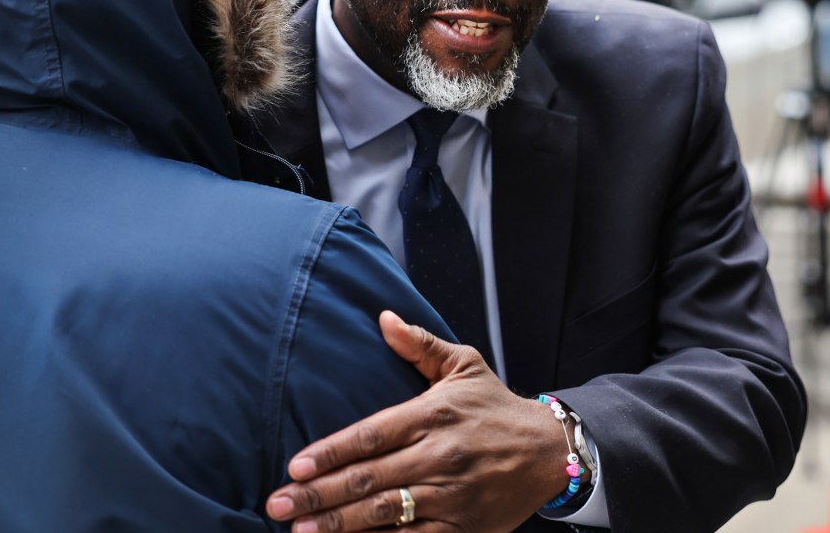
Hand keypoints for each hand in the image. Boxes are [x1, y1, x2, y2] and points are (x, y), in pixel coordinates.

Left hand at [265, 311, 575, 531]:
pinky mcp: (463, 528)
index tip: (295, 466)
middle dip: (318, 495)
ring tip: (300, 532)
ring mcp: (450, 496)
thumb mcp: (464, 365)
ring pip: (384, 513)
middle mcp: (438, 456)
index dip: (330, 452)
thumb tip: (383, 317)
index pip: (370, 435)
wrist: (552, 451)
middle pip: (367, 479)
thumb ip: (419, 345)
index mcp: (432, 415)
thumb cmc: (497, 406)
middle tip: (278, 504)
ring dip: (338, 525)